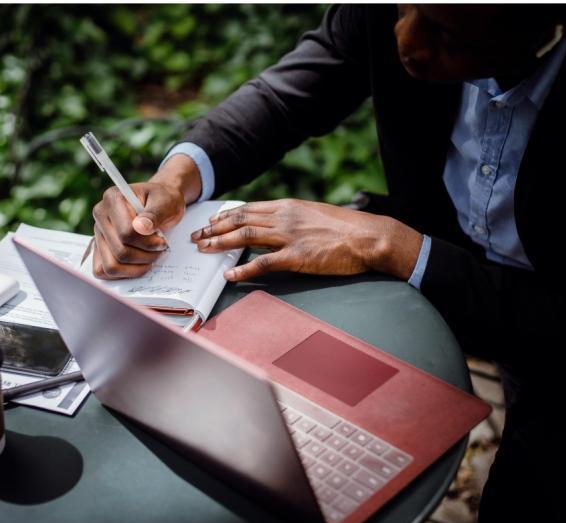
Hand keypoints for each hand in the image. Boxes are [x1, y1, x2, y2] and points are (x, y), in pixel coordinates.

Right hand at [91, 182, 184, 278]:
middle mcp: (101, 215)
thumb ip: (154, 214)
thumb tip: (141, 227)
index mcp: (113, 198)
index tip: (162, 241)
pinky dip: (123, 274)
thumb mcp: (165, 202)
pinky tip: (138, 265)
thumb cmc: (162, 200)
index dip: (148, 243)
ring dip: (136, 268)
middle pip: (120, 252)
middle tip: (160, 249)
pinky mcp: (99, 247)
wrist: (159, 203)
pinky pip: (102, 271)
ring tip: (151, 257)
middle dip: (146, 256)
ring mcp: (98, 232)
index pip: (126, 233)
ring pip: (111, 266)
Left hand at [190, 199, 423, 281]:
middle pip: (240, 220)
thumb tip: (275, 226)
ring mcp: (290, 236)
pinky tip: (230, 274)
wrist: (368, 237)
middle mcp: (285, 217)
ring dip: (220, 243)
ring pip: (245, 237)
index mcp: (289, 207)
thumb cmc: (347, 229)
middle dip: (214, 228)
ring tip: (203, 249)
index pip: (249, 209)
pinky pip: (263, 263)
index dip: (226, 215)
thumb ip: (293, 219)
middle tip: (197, 236)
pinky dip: (243, 268)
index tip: (211, 221)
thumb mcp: (315, 215)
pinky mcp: (298, 257)